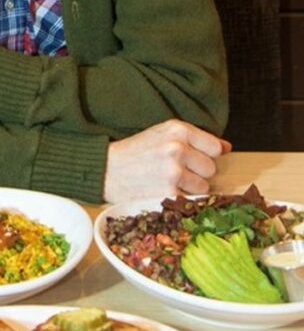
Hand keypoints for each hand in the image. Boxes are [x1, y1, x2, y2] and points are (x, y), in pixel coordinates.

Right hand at [103, 119, 231, 202]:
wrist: (104, 169)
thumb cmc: (133, 152)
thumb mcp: (160, 134)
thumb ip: (193, 139)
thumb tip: (226, 148)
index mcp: (177, 130)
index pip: (215, 148)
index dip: (204, 156)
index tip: (189, 159)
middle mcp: (177, 148)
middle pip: (211, 169)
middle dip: (197, 173)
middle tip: (174, 172)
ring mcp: (173, 172)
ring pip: (204, 187)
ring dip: (190, 189)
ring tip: (167, 183)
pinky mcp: (168, 192)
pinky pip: (191, 201)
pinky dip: (181, 200)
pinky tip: (164, 192)